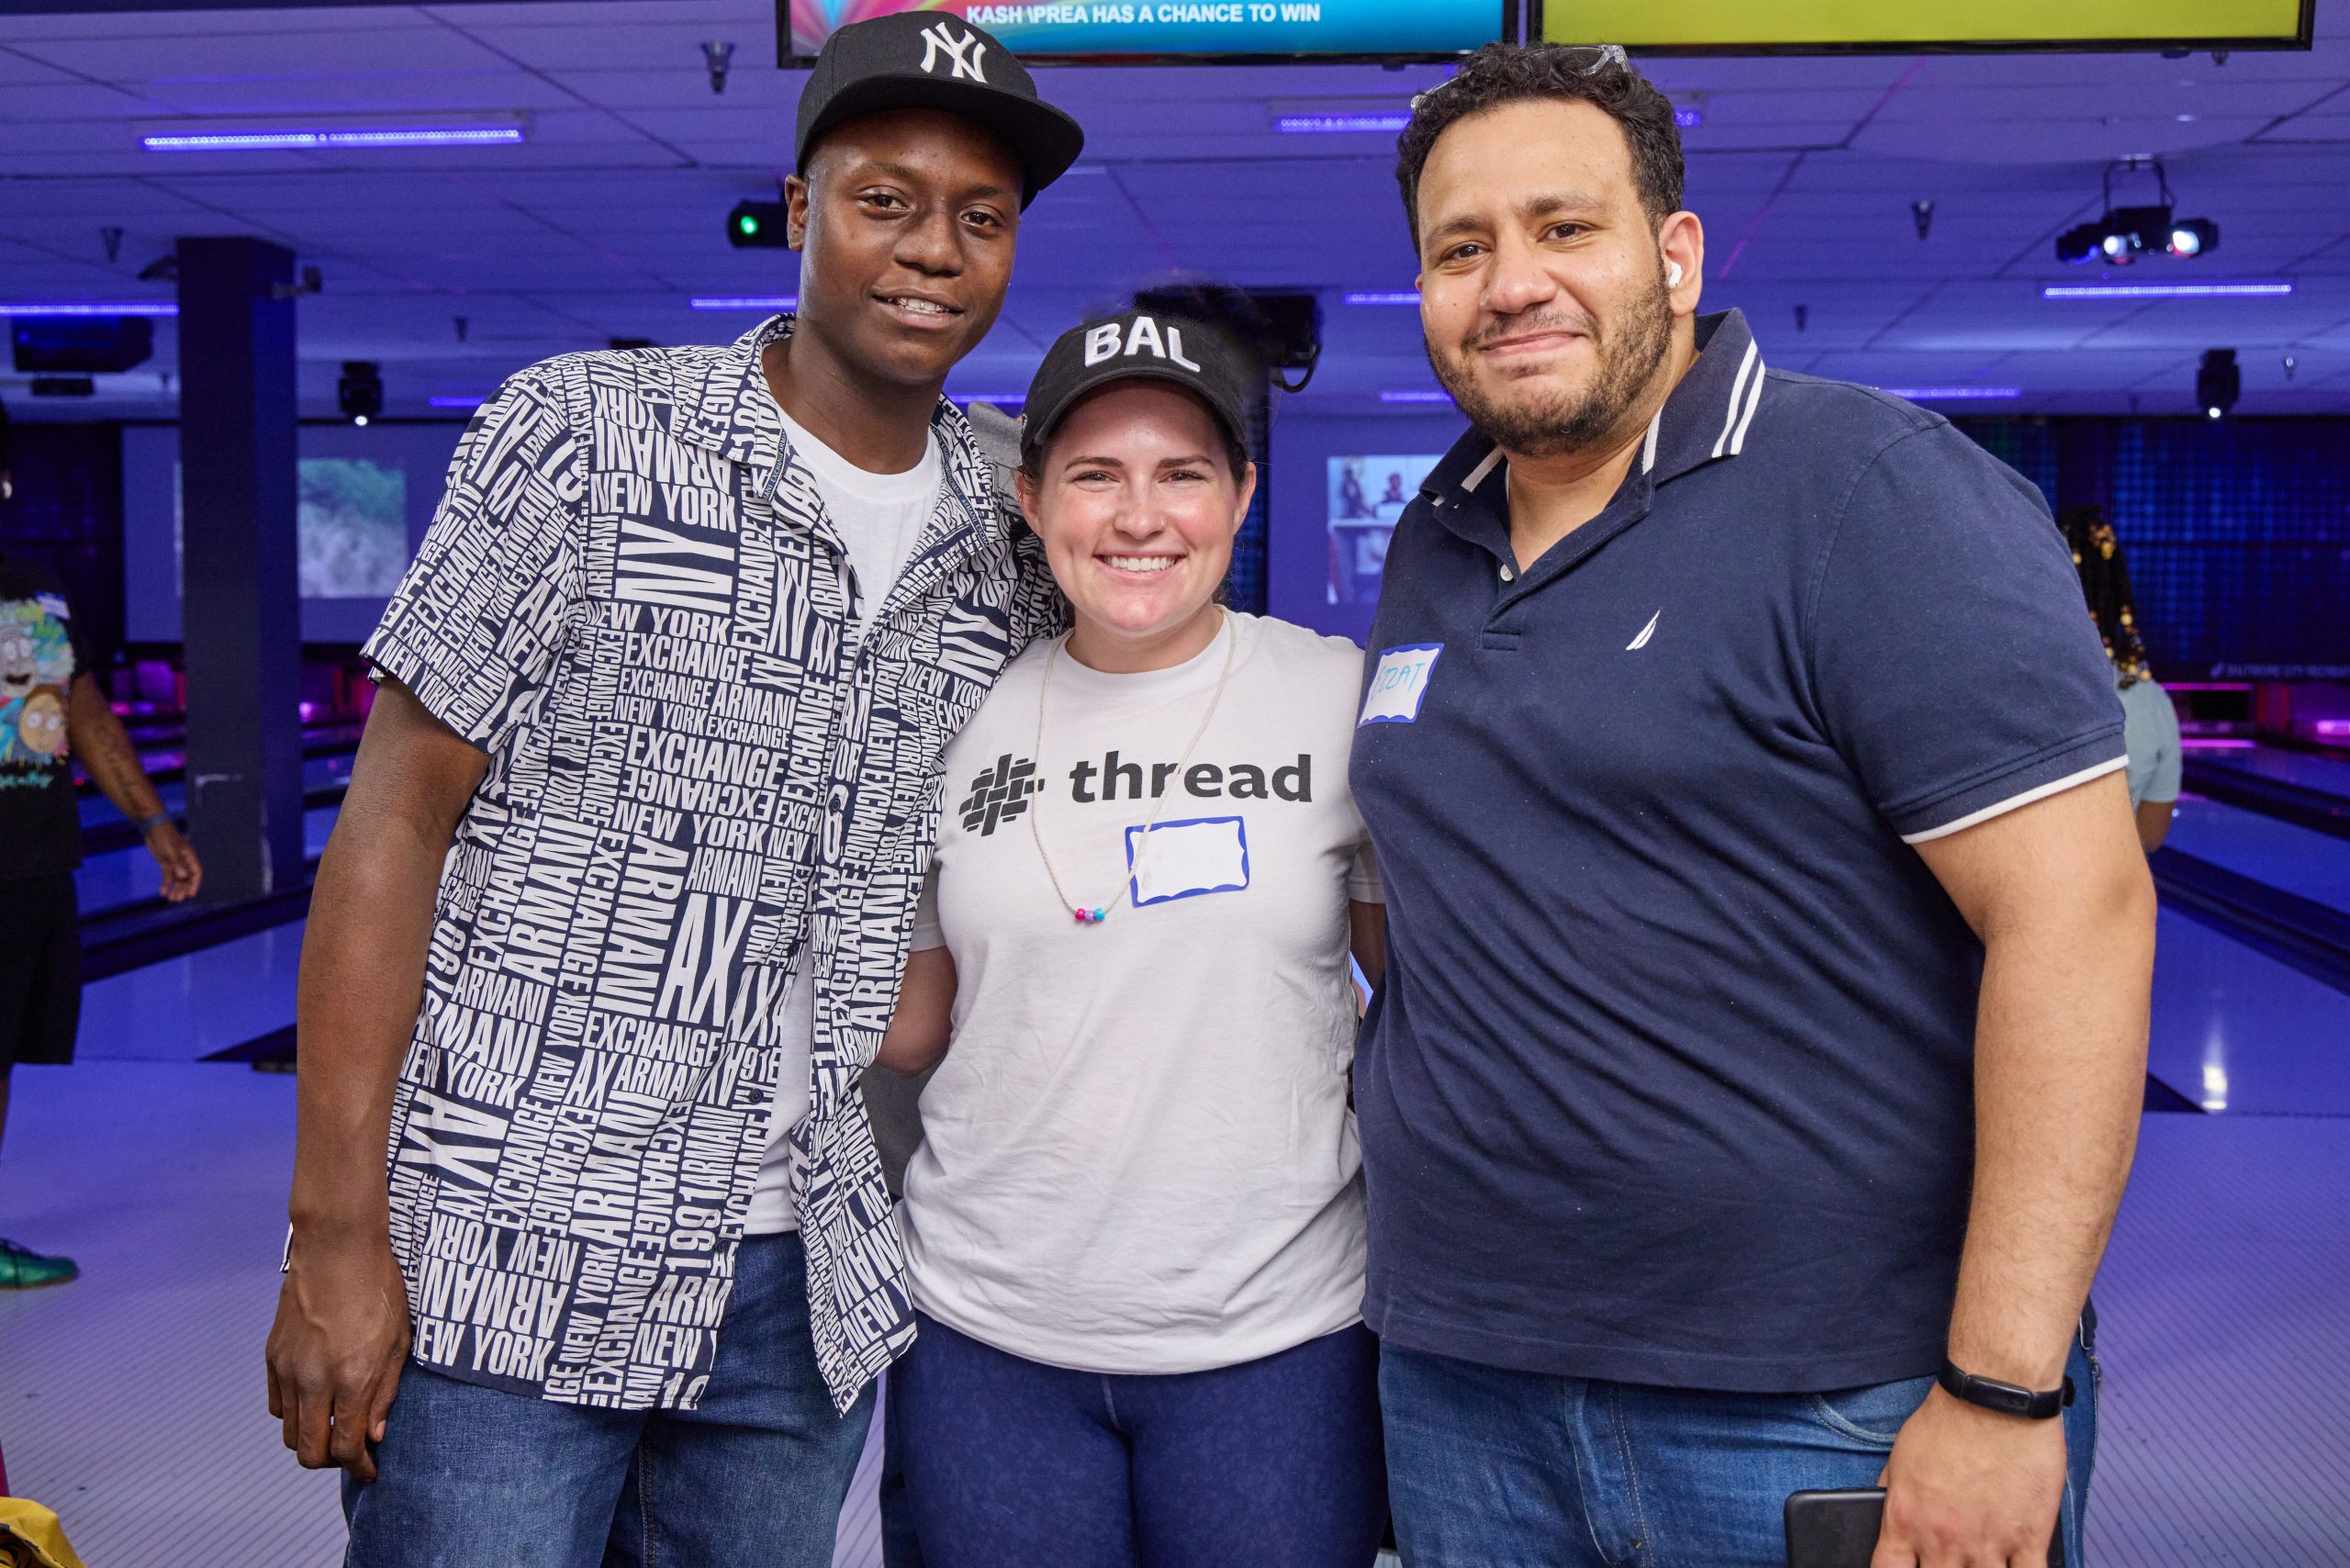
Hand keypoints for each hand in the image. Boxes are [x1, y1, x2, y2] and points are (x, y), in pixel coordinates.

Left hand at [145, 820, 201, 901]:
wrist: (153, 829)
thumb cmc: (165, 837)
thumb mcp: (171, 851)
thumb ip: (177, 864)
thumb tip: (183, 876)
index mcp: (189, 857)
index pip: (196, 873)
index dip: (194, 884)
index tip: (190, 894)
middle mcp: (184, 862)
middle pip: (186, 878)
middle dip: (182, 889)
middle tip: (177, 899)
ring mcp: (175, 863)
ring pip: (177, 879)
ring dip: (175, 889)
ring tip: (171, 899)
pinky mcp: (166, 864)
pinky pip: (167, 876)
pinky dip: (165, 884)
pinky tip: (162, 892)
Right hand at [265, 1228, 411, 1481]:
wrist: (338, 1248)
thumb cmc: (379, 1289)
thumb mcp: (399, 1341)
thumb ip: (385, 1392)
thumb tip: (374, 1435)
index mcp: (352, 1379)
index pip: (346, 1447)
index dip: (359, 1467)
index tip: (370, 1471)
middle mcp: (315, 1381)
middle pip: (309, 1451)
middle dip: (331, 1462)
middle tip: (350, 1454)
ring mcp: (289, 1369)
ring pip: (289, 1432)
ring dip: (310, 1439)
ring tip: (333, 1428)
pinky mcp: (273, 1356)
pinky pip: (277, 1404)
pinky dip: (293, 1414)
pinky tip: (314, 1402)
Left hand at [1872, 1385, 2065, 1565]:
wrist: (1993, 1399)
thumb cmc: (1947, 1421)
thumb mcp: (1900, 1457)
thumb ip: (1893, 1494)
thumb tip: (1883, 1513)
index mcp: (1906, 1521)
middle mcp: (1944, 1541)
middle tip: (1950, 1559)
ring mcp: (1988, 1545)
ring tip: (1980, 1561)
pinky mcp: (2030, 1540)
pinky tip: (2015, 1567)